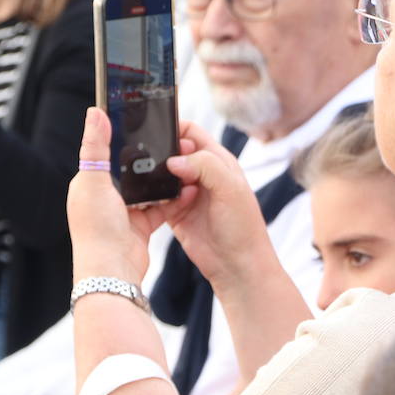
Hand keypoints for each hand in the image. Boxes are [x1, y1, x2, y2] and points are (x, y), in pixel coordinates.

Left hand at [67, 107, 165, 285]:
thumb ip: (96, 147)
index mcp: (88, 183)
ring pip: (147, 187)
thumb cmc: (97, 227)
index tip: (140, 123)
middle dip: (148, 158)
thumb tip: (95, 112)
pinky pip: (160, 206)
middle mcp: (104, 197)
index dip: (120, 138)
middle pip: (129, 169)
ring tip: (181, 163)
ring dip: (163, 178)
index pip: (105, 153)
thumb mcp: (94, 181)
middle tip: (169, 142)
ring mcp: (123, 213)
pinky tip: (185, 190)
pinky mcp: (141, 225)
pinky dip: (172, 200)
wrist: (113, 272)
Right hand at [146, 121, 277, 297]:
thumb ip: (204, 165)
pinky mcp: (174, 214)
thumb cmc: (243, 226)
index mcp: (218, 161)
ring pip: (162, 175)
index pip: (192, 133)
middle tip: (152, 159)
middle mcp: (201, 175)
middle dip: (161, 152)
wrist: (237, 266)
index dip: (176, 129)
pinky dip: (152, 198)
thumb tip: (173, 160)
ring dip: (156, 177)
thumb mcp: (230, 188)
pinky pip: (157, 199)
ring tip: (154, 183)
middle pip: (173, 152)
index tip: (158, 130)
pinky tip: (153, 201)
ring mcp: (186, 195)